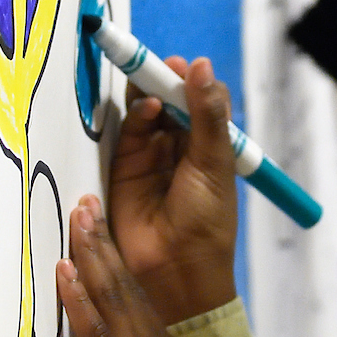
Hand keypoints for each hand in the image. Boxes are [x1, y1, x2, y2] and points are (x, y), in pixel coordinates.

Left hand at [57, 196, 278, 336]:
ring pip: (111, 296)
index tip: (101, 229)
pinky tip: (65, 271)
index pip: (136, 297)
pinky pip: (96, 333)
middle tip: (85, 201)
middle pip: (124, 283)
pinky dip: (79, 298)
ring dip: (90, 253)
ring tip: (77, 215)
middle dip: (101, 241)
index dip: (116, 262)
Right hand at [104, 56, 238, 324]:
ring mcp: (150, 159)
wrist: (176, 272)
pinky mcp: (123, 170)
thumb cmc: (206, 221)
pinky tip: (147, 109)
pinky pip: (127, 135)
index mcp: (209, 148)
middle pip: (169, 103)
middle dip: (165, 82)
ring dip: (149, 96)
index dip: (192, 83)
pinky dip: (136, 118)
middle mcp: (180, 149)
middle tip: (161, 65)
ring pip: (146, 115)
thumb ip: (207, 114)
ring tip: (153, 86)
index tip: (185, 65)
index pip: (199, 103)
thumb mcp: (213, 163)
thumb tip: (201, 64)